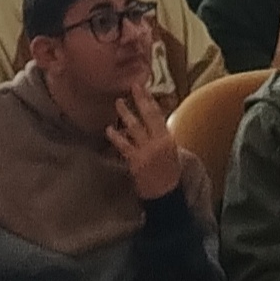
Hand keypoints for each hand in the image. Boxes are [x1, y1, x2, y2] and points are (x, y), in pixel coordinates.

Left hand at [107, 85, 181, 199]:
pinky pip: (124, 146)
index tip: (143, 87)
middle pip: (149, 116)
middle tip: (133, 86)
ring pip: (135, 128)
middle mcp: (159, 141)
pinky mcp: (136, 161)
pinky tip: (109, 129)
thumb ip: (160, 136)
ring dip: (126, 114)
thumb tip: (149, 122)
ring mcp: (147, 151)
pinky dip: (116, 137)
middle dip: (141, 100)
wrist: (166, 194)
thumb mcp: (170, 152)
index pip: (158, 114)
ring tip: (119, 102)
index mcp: (168, 138)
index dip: (150, 99)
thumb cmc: (168, 173)